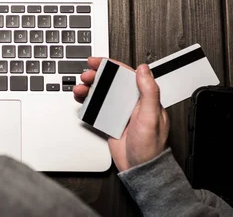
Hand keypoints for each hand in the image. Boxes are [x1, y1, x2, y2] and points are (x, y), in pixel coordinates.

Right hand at [74, 57, 169, 171]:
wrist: (140, 169)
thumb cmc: (151, 147)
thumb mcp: (152, 116)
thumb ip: (149, 92)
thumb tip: (144, 69)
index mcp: (143, 98)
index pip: (126, 75)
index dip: (110, 65)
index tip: (97, 62)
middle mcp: (131, 102)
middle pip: (110, 82)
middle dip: (95, 76)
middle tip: (85, 75)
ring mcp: (119, 112)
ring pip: (101, 93)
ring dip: (89, 88)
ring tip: (80, 88)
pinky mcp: (110, 121)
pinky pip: (96, 107)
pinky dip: (87, 102)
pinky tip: (81, 99)